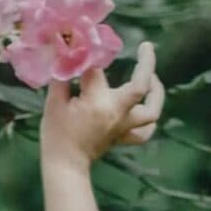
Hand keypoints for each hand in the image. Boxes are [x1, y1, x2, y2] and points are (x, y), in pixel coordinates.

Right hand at [40, 42, 164, 175]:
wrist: (65, 165)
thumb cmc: (57, 134)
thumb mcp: (54, 102)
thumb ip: (63, 76)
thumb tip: (69, 56)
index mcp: (98, 102)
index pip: (97, 69)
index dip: (91, 54)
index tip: (83, 46)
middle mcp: (116, 113)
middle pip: (141, 86)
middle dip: (147, 64)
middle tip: (145, 48)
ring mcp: (123, 126)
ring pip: (151, 111)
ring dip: (156, 93)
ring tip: (153, 79)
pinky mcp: (123, 137)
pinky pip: (144, 132)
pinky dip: (150, 121)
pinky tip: (147, 108)